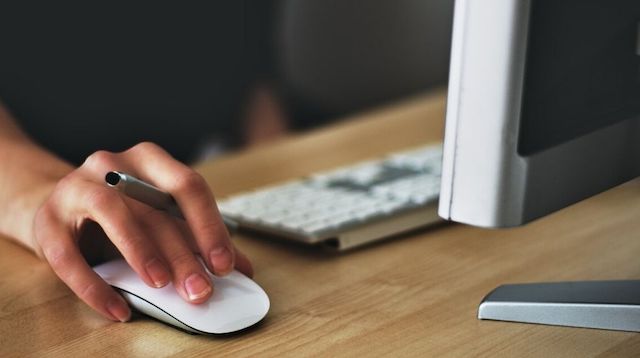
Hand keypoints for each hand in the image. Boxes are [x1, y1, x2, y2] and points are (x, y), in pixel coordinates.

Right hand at [33, 142, 252, 321]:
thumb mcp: (161, 218)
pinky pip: (69, 256)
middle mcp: (113, 164)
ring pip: (112, 213)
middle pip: (154, 208)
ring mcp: (76, 187)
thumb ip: (198, 238)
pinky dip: (95, 286)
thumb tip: (242, 268)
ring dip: (141, 251)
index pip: (188, 186)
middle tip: (200, 289)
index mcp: (149, 160)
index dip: (209, 226)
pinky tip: (118, 309)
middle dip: (182, 253)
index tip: (225, 264)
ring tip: (162, 285)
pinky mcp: (47, 220)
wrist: (60, 207)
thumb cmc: (122, 213)